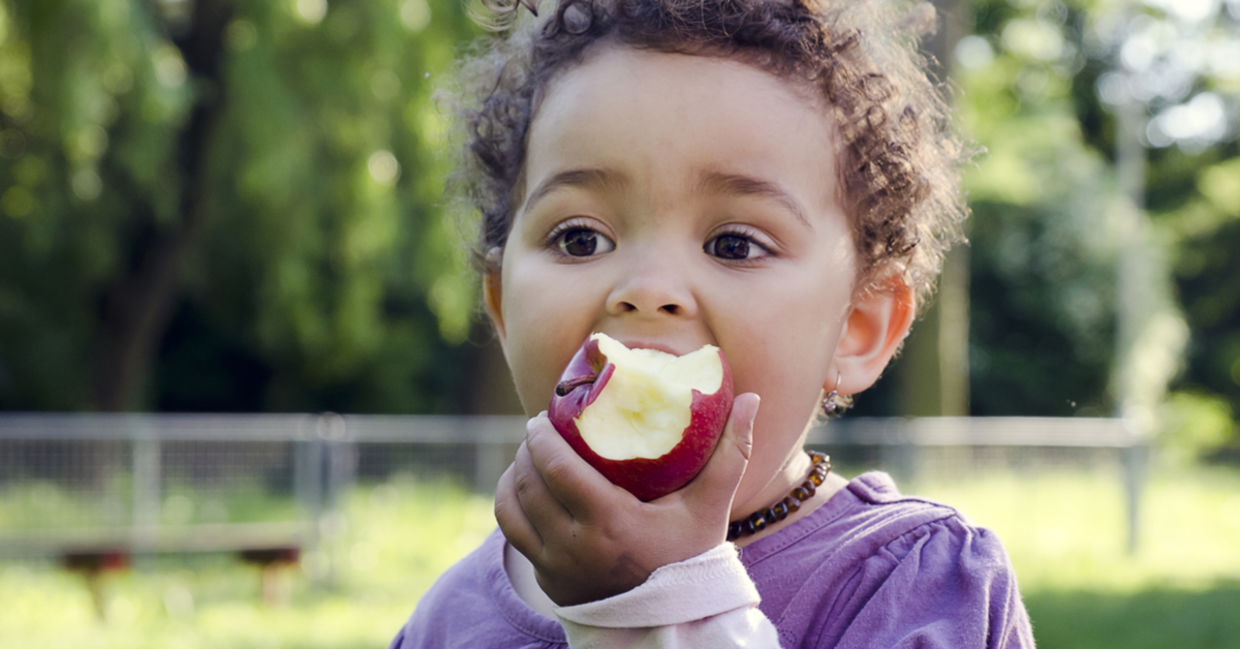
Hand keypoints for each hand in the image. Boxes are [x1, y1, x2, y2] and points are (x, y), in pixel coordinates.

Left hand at [494, 393, 759, 605]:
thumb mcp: (711, 505)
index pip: (556, 468)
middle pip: (529, 484)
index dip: (540, 438)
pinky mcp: (547, 580)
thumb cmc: (692, 557)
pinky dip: (510, 505)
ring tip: (527, 456)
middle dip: (526, 451)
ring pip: (513, 509)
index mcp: (610, 523)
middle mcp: (575, 547)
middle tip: (536, 430)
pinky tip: (522, 489)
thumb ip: (732, 452)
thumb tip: (751, 398)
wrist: (674, 621)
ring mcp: (555, 567)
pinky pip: (513, 534)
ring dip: (513, 476)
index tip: (541, 417)